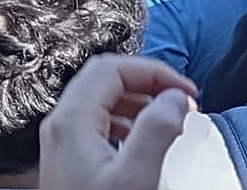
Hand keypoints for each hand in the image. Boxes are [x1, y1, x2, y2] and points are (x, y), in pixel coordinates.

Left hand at [39, 54, 195, 189]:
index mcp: (71, 119)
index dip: (152, 72)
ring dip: (136, 101)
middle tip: (181, 101)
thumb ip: (154, 134)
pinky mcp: (67, 154)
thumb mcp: (132, 178)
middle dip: (145, 82)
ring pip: (98, 99)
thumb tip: (173, 99)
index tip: (186, 92)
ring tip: (168, 119)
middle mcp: (60, 122)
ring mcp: (61, 138)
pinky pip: (95, 120)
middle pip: (102, 79)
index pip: (110, 69)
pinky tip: (142, 140)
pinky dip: (124, 119)